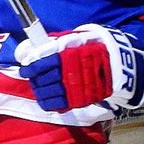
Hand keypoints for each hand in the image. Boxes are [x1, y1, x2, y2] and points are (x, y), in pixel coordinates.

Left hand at [15, 24, 143, 111]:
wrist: (118, 63)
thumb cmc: (92, 46)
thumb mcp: (73, 39)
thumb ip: (52, 44)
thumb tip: (31, 50)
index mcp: (65, 55)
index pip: (40, 63)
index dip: (29, 68)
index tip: (25, 69)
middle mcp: (67, 72)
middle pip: (41, 79)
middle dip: (34, 79)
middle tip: (32, 77)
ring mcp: (73, 87)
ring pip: (46, 93)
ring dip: (39, 90)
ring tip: (39, 87)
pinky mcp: (78, 100)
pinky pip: (56, 104)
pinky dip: (47, 102)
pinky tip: (46, 98)